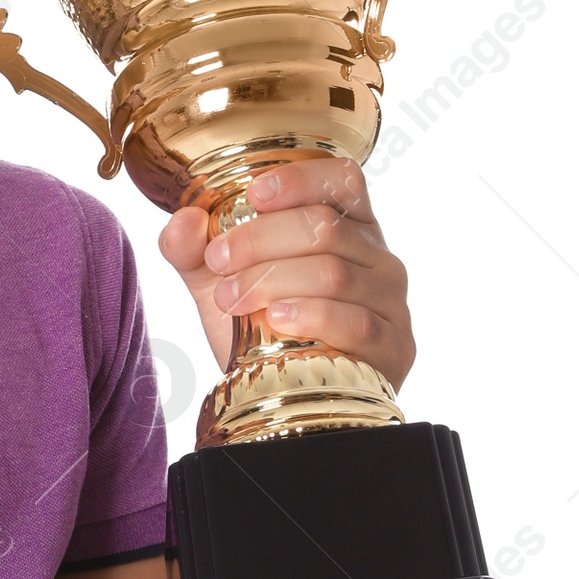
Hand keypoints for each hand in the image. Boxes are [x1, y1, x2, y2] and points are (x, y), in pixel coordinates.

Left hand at [155, 156, 414, 388]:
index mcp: (347, 227)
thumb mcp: (220, 284)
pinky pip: (357, 322)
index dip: (300, 179)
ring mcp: (390, 302)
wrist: (284, 399)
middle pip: (326, 227)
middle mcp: (378, 257)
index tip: (253, 194)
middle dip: (261, 239)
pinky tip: (276, 320)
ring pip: (335, 272)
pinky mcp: (395, 347)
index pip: (340, 179)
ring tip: (232, 298)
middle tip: (219, 261)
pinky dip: (312, 316)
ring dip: (273, 280)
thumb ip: (194, 252)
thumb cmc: (262, 333)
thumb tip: (183, 221)